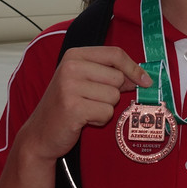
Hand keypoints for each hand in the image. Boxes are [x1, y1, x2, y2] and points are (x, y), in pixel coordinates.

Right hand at [17, 46, 151, 162]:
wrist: (40, 133)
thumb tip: (143, 77)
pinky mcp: (73, 107)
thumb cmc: (67, 106)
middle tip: (93, 100)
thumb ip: (110, 74)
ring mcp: (69, 86)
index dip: (134, 68)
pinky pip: (106, 112)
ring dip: (105, 108)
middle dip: (113, 93)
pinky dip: (100, 119)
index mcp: (74, 55)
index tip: (145, 80)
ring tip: (86, 109)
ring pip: (114, 96)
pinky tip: (84, 119)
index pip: (115, 54)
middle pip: (118, 77)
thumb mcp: (85, 81)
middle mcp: (70, 67)